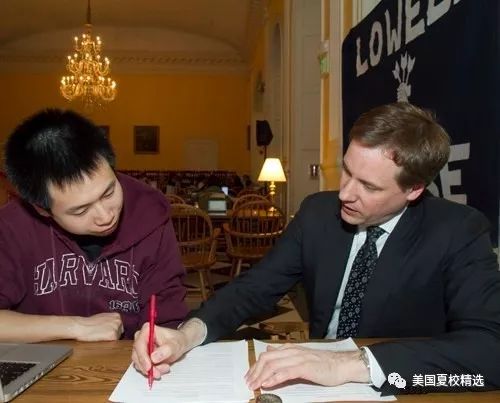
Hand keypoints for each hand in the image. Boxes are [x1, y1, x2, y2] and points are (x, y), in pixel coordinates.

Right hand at [71, 312, 122, 340]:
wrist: (81, 326)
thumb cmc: (89, 322)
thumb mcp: (103, 317)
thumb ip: (110, 320)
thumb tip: (115, 326)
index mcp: (117, 315)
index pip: (119, 327)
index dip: (112, 331)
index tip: (105, 332)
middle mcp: (118, 321)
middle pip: (119, 333)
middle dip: (112, 335)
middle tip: (101, 334)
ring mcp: (116, 328)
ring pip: (117, 338)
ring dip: (110, 339)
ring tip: (100, 336)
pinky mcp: (113, 336)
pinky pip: (113, 343)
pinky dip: (108, 343)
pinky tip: (100, 339)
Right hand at [131, 323, 189, 378]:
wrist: (180, 344)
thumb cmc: (177, 340)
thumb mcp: (175, 345)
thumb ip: (166, 350)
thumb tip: (154, 358)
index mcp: (147, 330)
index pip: (139, 344)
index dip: (143, 357)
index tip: (149, 367)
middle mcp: (141, 338)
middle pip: (137, 355)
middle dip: (147, 367)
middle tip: (157, 373)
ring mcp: (140, 348)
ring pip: (139, 363)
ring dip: (151, 370)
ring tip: (164, 368)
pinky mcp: (142, 357)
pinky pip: (142, 367)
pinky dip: (152, 371)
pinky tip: (161, 368)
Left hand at [245, 344, 367, 389]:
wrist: (342, 365)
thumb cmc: (324, 364)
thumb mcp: (301, 356)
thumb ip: (285, 354)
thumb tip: (269, 350)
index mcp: (290, 349)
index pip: (267, 355)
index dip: (256, 366)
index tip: (249, 376)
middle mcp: (292, 351)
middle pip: (267, 359)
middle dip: (255, 371)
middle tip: (249, 382)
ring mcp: (298, 358)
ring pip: (273, 365)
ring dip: (261, 376)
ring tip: (254, 385)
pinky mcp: (305, 368)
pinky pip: (285, 372)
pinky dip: (274, 378)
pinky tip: (267, 384)